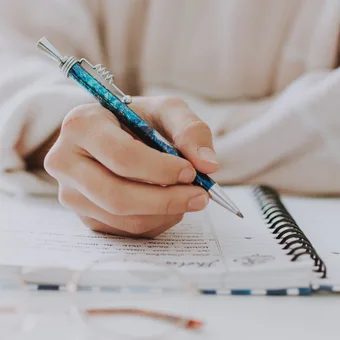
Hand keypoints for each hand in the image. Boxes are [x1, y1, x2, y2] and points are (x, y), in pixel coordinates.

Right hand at [44, 96, 219, 236]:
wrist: (112, 136)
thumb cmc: (137, 121)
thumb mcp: (165, 111)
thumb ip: (190, 130)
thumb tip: (209, 165)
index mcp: (81, 126)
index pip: (121, 157)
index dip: (161, 169)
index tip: (191, 172)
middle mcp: (65, 162)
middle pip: (117, 196)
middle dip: (166, 200)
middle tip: (200, 196)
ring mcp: (71, 194)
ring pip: (122, 218)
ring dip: (164, 213)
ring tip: (185, 197)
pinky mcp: (84, 216)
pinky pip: (124, 230)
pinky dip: (155, 222)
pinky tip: (166, 204)